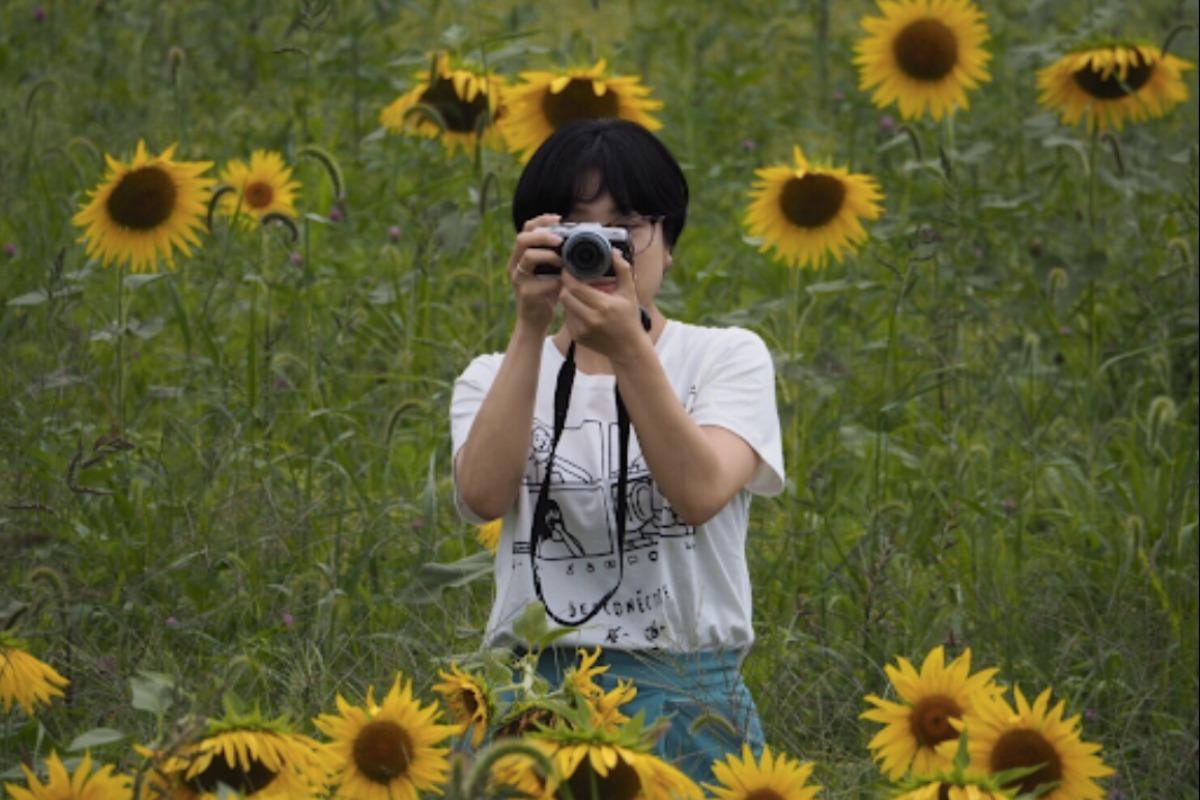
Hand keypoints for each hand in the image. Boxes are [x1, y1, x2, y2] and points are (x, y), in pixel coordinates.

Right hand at [507, 213, 563, 333]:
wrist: (535, 320)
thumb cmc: (545, 293)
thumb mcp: (549, 270)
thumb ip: (555, 255)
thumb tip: (575, 238)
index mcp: (520, 255)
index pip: (526, 229)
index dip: (541, 220)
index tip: (559, 218)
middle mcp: (515, 265)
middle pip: (522, 238)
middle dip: (543, 235)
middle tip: (560, 239)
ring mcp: (518, 279)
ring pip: (529, 256)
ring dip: (550, 255)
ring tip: (563, 261)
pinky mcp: (526, 293)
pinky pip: (541, 281)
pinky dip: (556, 279)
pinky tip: (565, 282)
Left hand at [558, 249, 644, 363]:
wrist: (628, 349)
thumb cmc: (629, 318)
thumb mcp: (629, 293)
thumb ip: (623, 270)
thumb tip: (614, 252)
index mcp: (603, 306)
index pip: (575, 287)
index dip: (568, 275)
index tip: (568, 268)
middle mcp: (591, 319)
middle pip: (565, 296)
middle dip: (566, 285)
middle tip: (571, 278)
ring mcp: (583, 330)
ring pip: (565, 306)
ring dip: (568, 297)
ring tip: (577, 292)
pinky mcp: (578, 338)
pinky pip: (568, 318)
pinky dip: (572, 310)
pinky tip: (582, 308)